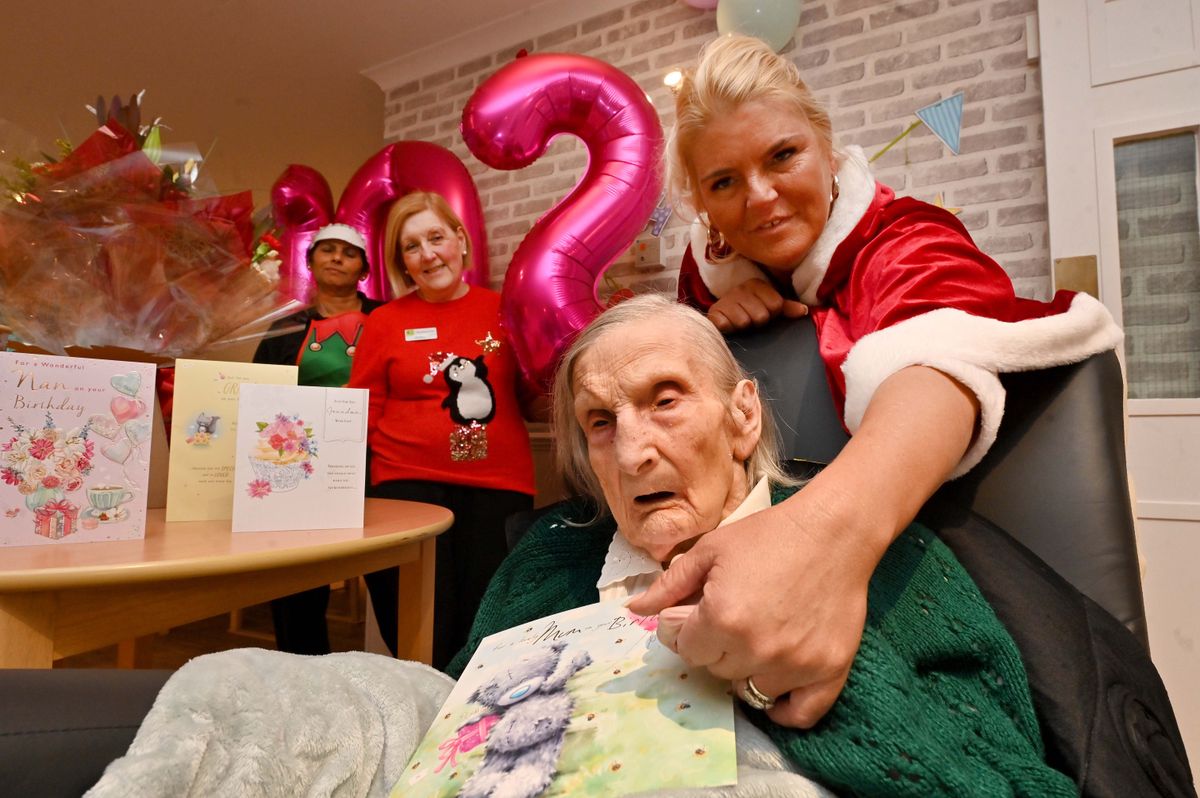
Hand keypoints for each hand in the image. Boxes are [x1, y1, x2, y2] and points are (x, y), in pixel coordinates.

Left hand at [628, 494, 884, 728]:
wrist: (833, 531)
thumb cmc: (769, 535)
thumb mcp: (711, 549)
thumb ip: (670, 584)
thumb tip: (635, 609)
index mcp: (722, 618)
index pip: (686, 649)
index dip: (684, 630)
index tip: (693, 612)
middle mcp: (757, 649)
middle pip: (715, 669)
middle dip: (713, 646)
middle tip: (726, 618)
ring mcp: (795, 665)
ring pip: (750, 691)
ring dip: (744, 670)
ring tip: (752, 639)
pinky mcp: (828, 671)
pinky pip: (800, 714)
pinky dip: (784, 709)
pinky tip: (773, 685)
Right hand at [707, 278, 807, 332]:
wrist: (719, 314)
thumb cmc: (748, 310)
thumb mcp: (769, 306)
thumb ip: (787, 308)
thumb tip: (804, 310)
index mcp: (757, 284)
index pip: (776, 305)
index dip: (771, 314)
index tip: (761, 311)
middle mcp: (741, 288)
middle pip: (761, 316)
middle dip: (756, 322)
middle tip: (749, 317)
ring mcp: (726, 299)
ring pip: (745, 322)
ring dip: (742, 326)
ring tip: (737, 320)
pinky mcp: (714, 312)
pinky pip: (727, 325)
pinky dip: (728, 328)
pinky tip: (726, 323)